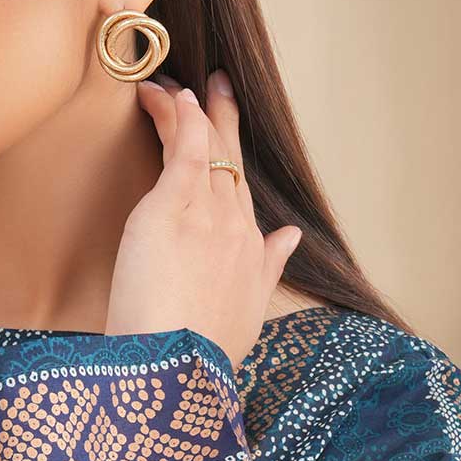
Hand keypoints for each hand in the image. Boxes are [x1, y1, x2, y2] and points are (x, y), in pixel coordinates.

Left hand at [105, 66, 303, 370]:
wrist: (177, 376)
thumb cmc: (200, 358)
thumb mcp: (244, 316)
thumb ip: (267, 271)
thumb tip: (289, 238)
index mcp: (251, 256)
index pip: (241, 195)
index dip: (231, 163)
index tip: (224, 137)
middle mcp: (236, 229)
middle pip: (231, 162)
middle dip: (224, 120)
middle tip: (218, 84)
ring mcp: (207, 216)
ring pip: (205, 150)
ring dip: (190, 114)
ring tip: (175, 85)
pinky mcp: (171, 210)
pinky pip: (184, 151)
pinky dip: (181, 120)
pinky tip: (174, 97)